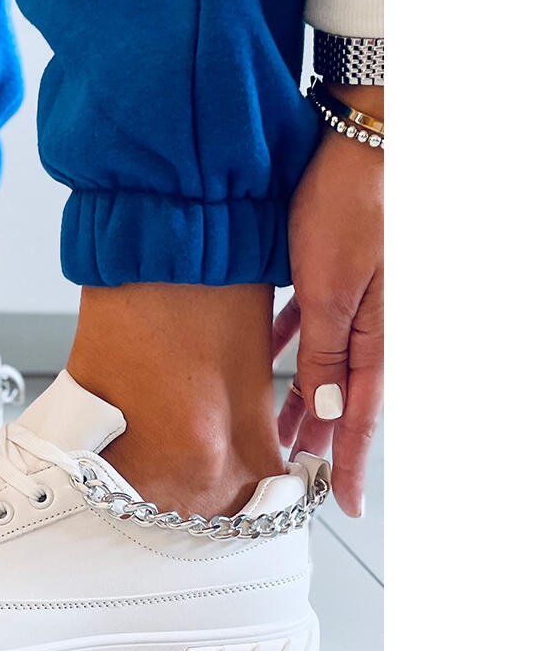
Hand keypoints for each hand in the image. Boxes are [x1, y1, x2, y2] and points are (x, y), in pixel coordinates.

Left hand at [274, 85, 383, 517]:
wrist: (355, 144)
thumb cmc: (347, 209)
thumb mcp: (330, 290)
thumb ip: (327, 353)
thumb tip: (326, 411)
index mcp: (379, 336)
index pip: (362, 417)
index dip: (350, 464)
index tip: (343, 505)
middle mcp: (373, 324)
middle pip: (344, 396)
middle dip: (319, 437)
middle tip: (293, 472)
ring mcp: (356, 299)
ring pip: (325, 362)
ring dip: (300, 395)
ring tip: (275, 426)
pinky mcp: (335, 273)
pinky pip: (314, 324)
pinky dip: (292, 345)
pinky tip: (270, 354)